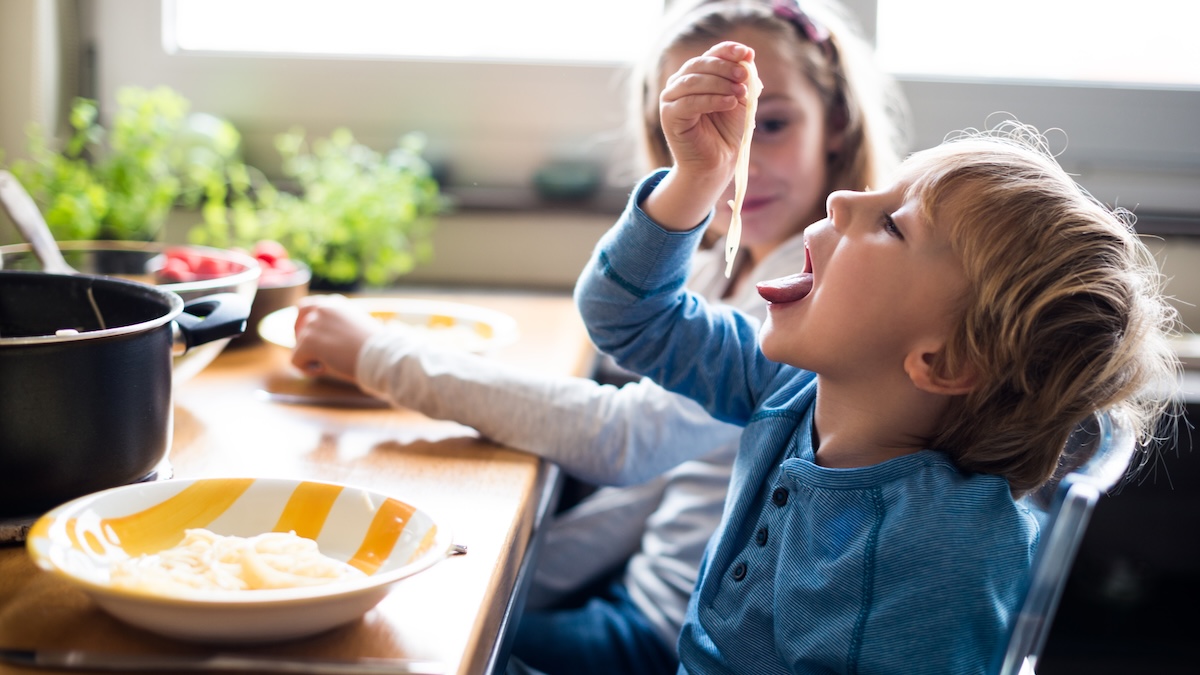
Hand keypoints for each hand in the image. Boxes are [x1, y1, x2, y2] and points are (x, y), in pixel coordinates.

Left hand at [290, 294, 382, 382]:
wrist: (380, 356)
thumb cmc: (375, 348)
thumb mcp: (357, 327)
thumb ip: (338, 326)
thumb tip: (321, 340)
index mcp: (336, 303)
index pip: (307, 306)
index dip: (305, 324)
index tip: (313, 338)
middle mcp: (323, 308)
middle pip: (297, 324)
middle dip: (301, 340)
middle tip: (313, 355)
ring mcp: (314, 323)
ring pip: (298, 346)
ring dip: (311, 358)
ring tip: (331, 365)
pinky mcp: (308, 340)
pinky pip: (295, 359)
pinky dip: (306, 368)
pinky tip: (324, 370)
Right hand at [648, 41, 755, 229]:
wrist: (716, 163)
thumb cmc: (727, 132)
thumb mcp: (740, 100)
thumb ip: (742, 78)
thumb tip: (747, 57)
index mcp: (696, 75)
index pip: (710, 54)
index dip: (728, 50)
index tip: (747, 54)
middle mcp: (680, 83)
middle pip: (700, 64)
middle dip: (725, 68)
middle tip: (744, 76)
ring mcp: (671, 99)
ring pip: (693, 81)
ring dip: (719, 84)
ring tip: (740, 94)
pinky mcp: (669, 116)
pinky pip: (689, 102)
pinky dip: (711, 100)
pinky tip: (729, 103)